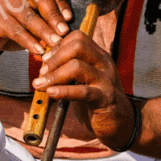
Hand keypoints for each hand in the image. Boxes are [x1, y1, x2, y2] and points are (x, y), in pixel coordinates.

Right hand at [0, 0, 73, 56]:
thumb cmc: (14, 25)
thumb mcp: (32, 19)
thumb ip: (47, 19)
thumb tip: (70, 31)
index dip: (62, 1)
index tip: (70, 19)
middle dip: (55, 16)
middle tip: (65, 32)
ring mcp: (6, 4)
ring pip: (29, 17)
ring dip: (44, 31)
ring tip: (55, 43)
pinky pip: (16, 31)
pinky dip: (29, 42)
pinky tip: (38, 51)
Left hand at [32, 29, 136, 150]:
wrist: (119, 123)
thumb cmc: (96, 100)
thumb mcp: (84, 79)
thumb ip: (69, 68)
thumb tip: (43, 61)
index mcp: (99, 56)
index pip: (78, 37)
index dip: (58, 46)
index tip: (45, 60)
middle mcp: (104, 64)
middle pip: (78, 46)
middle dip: (55, 58)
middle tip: (42, 72)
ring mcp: (106, 80)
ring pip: (77, 66)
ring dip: (54, 75)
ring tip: (41, 85)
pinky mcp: (104, 99)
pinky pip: (82, 91)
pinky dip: (63, 91)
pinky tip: (51, 93)